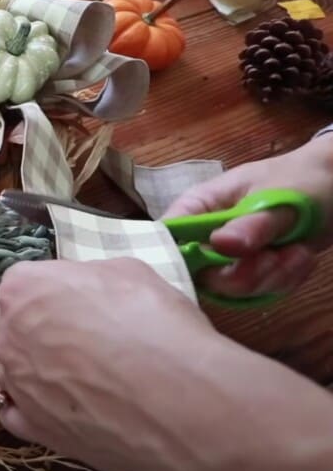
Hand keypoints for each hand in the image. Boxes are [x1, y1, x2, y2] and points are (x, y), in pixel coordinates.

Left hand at [0, 258, 332, 470]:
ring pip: (14, 369)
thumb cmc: (155, 324)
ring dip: (36, 367)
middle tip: (86, 337)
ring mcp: (16, 385)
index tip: (85, 302)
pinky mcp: (32, 428)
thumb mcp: (130, 272)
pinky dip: (34, 408)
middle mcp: (8, 335)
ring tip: (82, 376)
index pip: (28, 282)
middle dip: (41, 326)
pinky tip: (63, 405)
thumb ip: (93, 277)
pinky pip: (18, 413)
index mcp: (24, 288)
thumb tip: (88, 288)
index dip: (58, 291)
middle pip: (16, 324)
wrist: (178, 401)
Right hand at [163, 133, 332, 296]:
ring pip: (233, 288)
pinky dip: (285, 280)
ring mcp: (229, 254)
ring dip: (272, 277)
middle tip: (274, 259)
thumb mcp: (279, 200)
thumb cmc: (302, 180)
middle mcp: (206, 234)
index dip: (180, 258)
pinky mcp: (252, 270)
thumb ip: (250, 224)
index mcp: (199, 206)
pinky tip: (300, 257)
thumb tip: (220, 245)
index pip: (168, 237)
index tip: (216, 267)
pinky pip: (259, 290)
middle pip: (201, 273)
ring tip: (297, 253)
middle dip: (244, 275)